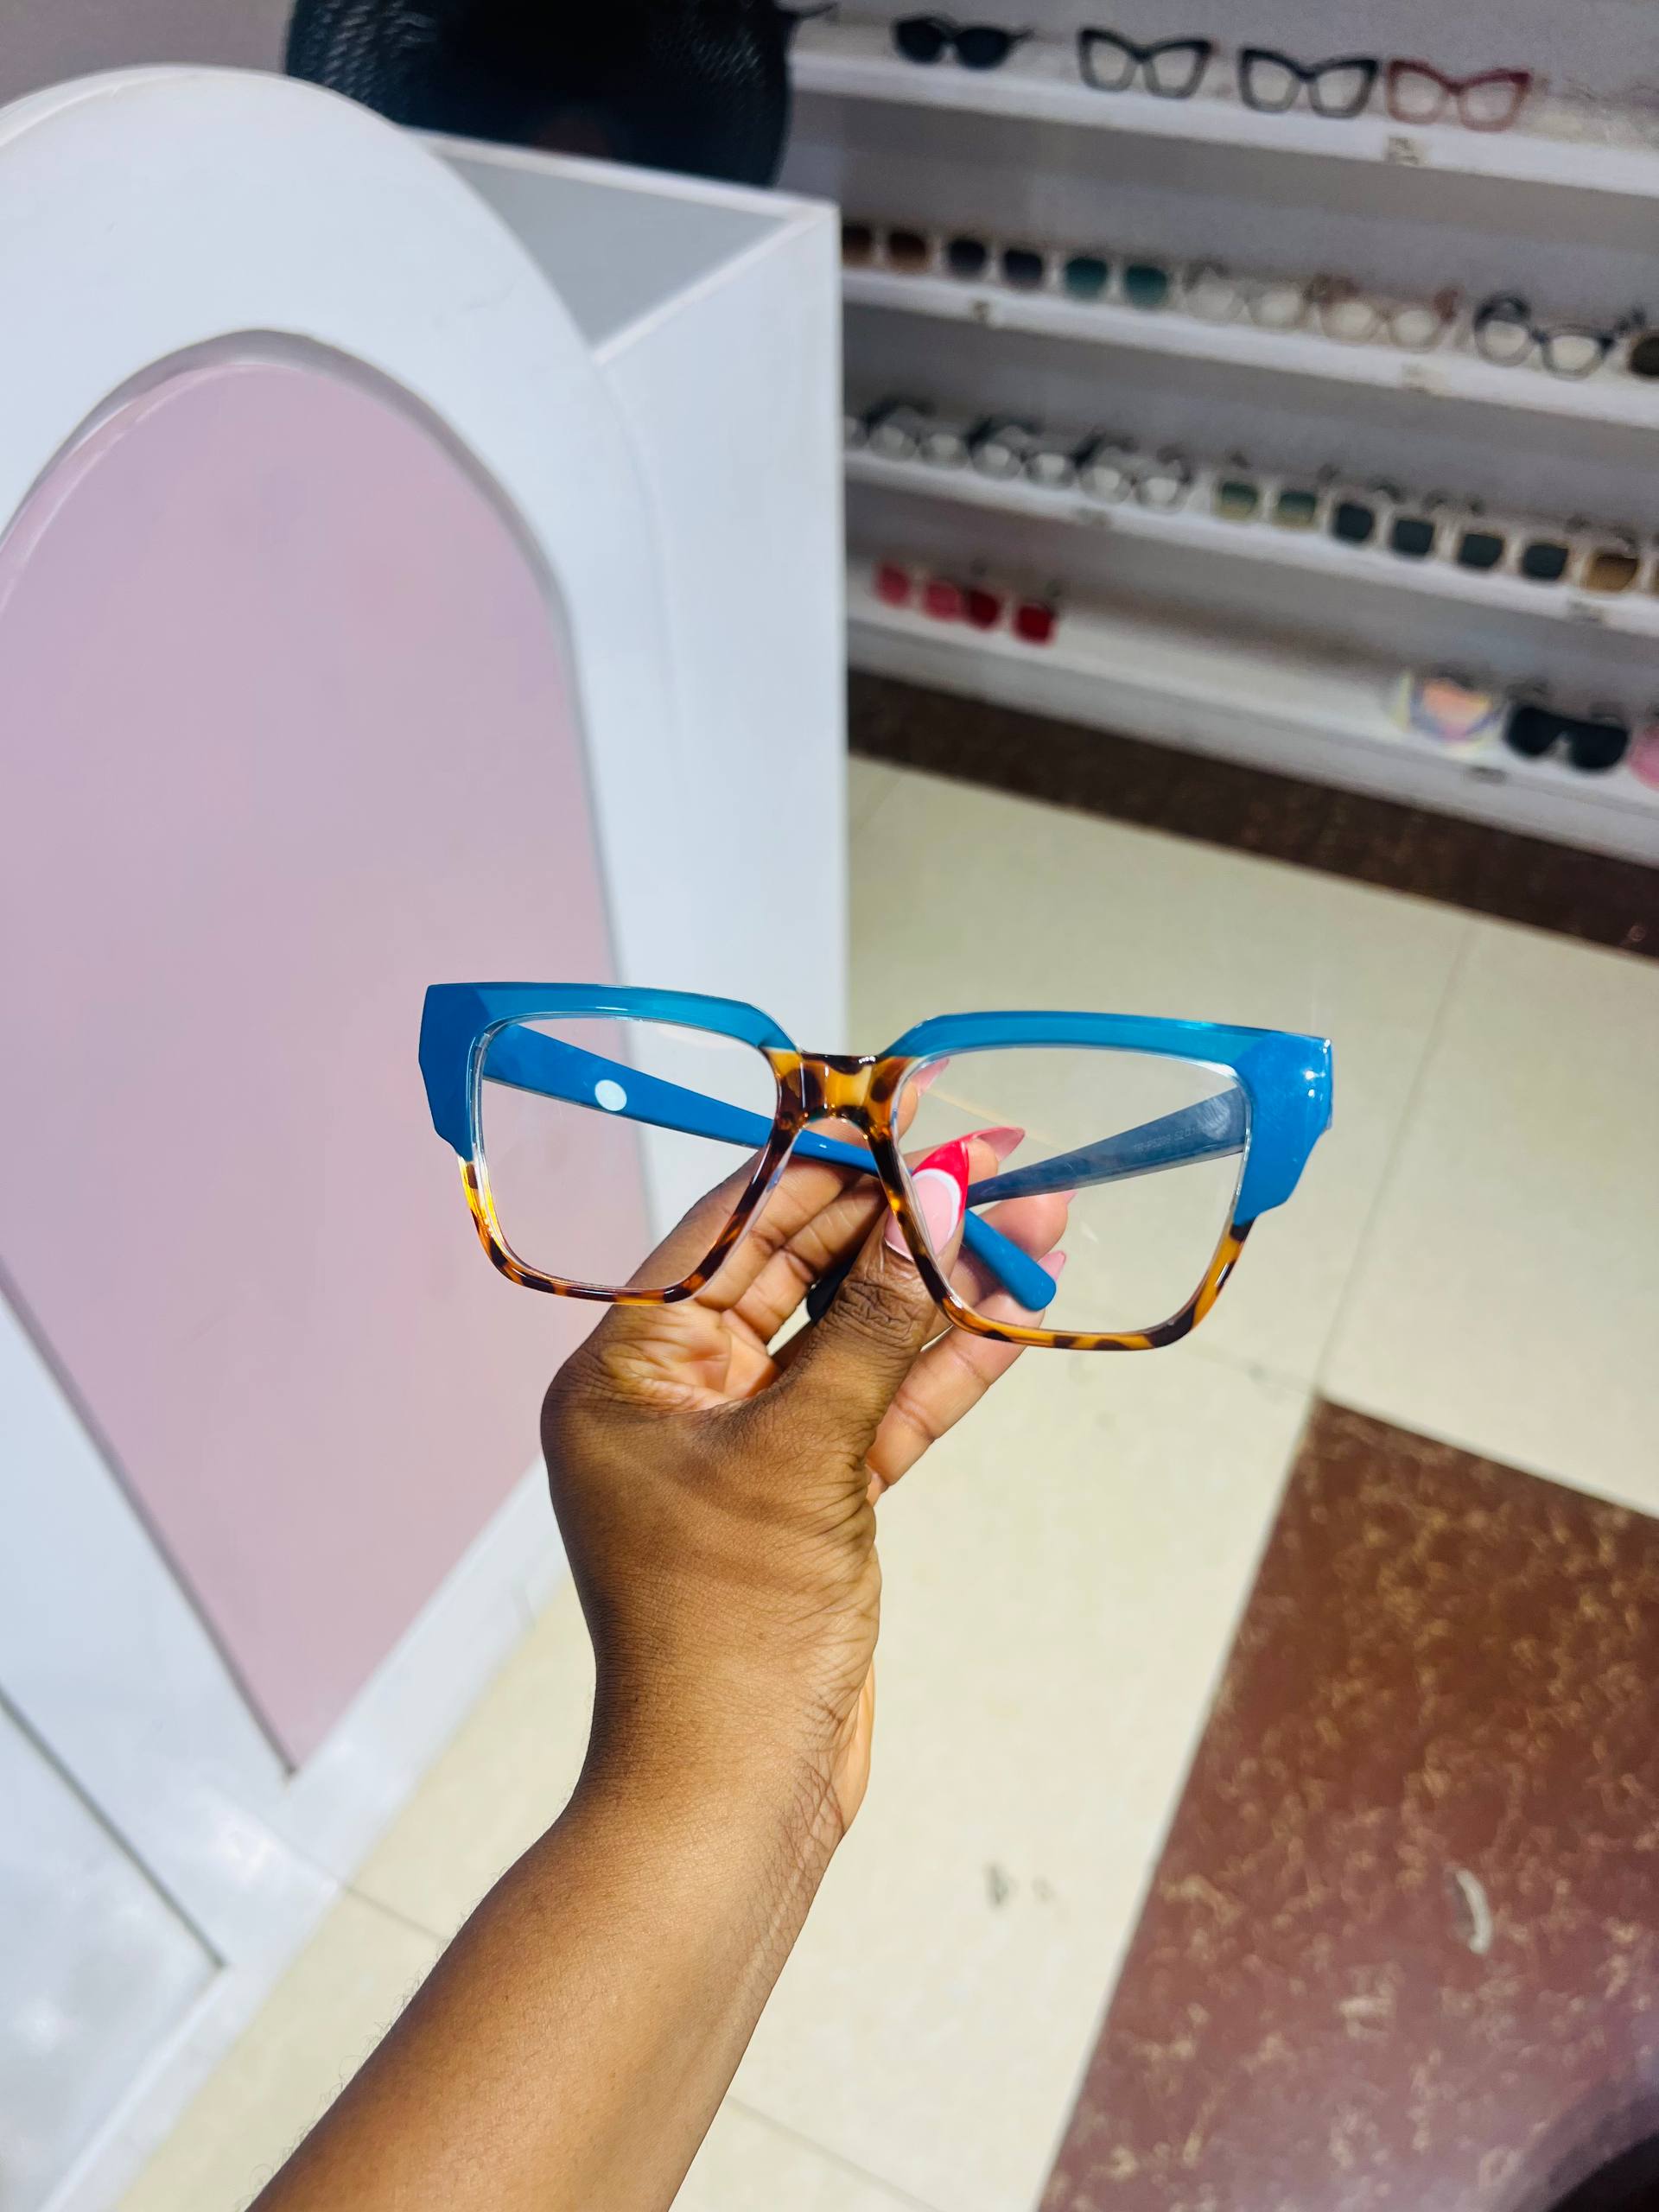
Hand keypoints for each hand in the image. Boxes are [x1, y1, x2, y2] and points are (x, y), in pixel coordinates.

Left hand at [541, 1116, 1068, 1872]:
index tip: (908, 1107)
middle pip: (802, 1272)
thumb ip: (874, 1323)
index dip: (828, 1164)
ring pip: (855, 1337)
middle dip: (903, 1218)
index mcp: (626, 1368)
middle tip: (996, 1156)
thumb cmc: (729, 1627)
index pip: (733, 1227)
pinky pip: (881, 1407)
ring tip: (1038, 1216)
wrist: (737, 1797)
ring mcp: (748, 1445)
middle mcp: (678, 1394)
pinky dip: (945, 1364)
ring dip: (941, 1285)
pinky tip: (1018, 1307)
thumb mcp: (805, 1453)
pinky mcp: (811, 1496)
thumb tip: (933, 1198)